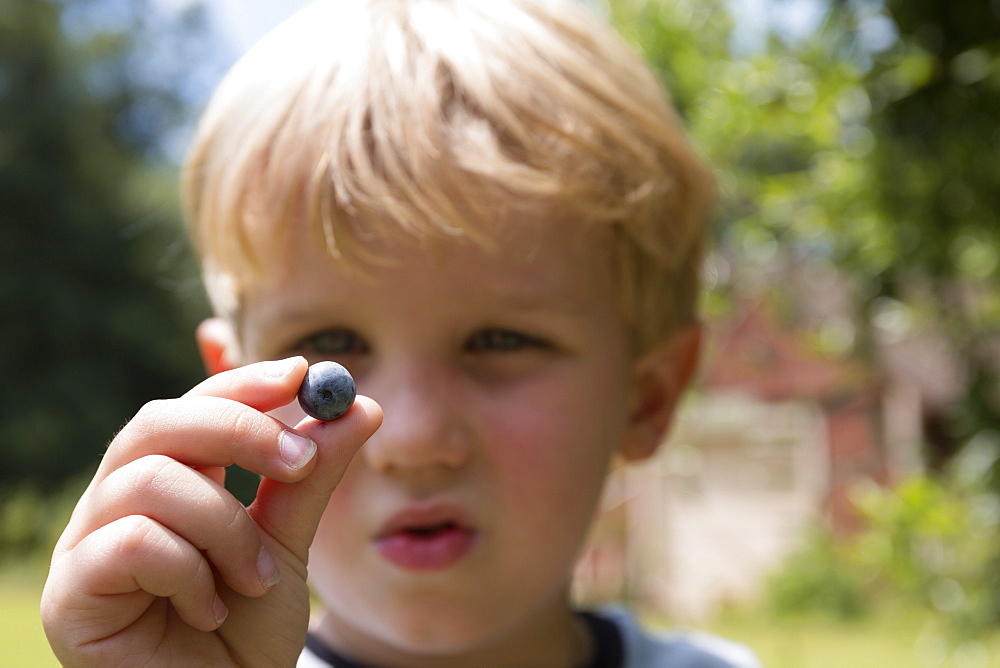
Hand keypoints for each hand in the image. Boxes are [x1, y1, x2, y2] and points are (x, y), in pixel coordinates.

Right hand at [40, 357, 381, 666]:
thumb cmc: (244, 633)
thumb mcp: (288, 545)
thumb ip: (312, 479)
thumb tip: (363, 406)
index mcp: (165, 481)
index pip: (193, 408)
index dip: (244, 385)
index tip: (302, 374)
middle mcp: (116, 503)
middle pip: (158, 422)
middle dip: (239, 431)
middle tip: (301, 461)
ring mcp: (87, 546)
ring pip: (151, 480)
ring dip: (225, 526)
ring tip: (254, 576)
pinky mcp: (70, 594)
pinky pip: (134, 542)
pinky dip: (190, 572)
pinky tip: (208, 610)